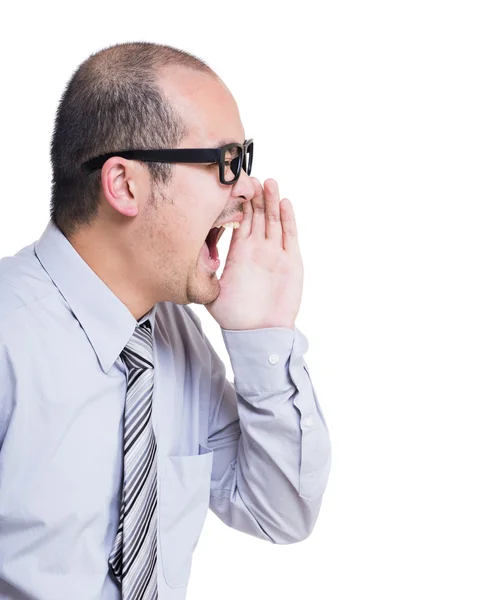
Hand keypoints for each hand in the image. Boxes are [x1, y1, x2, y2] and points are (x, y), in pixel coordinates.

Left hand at [205, 178, 302, 329]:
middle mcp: (257, 248)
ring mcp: (275, 253)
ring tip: (267, 182)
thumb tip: (185, 260)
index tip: (231, 184)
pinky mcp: (291, 260)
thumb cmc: (236, 316)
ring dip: (271, 201)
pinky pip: (289, 236)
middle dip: (254, 195)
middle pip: (257, 214)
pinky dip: (288, 219)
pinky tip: (284, 202)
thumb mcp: (211, 293)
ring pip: (273, 220)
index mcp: (239, 252)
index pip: (239, 220)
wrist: (258, 333)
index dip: (236, 202)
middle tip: (249, 175)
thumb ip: (203, 275)